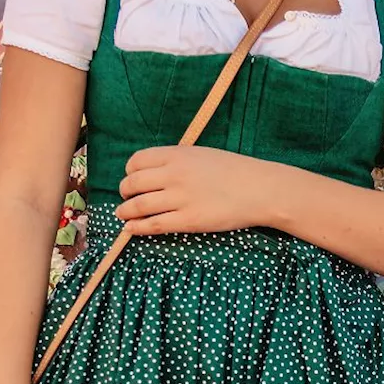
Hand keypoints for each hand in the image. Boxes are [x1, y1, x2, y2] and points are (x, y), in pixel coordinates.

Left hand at [115, 146, 284, 234]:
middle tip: (126, 198)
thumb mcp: (202, 155)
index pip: (137, 161)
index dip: (129, 172)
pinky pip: (153, 225)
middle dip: (124, 192)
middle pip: (132, 184)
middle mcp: (174, 174)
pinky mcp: (188, 221)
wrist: (260, 189)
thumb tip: (154, 174)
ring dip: (125, 211)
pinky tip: (132, 228)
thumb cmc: (235, 171)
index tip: (132, 179)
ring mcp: (180, 198)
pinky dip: (137, 227)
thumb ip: (177, 161)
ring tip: (123, 215)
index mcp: (177, 155)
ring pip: (138, 206)